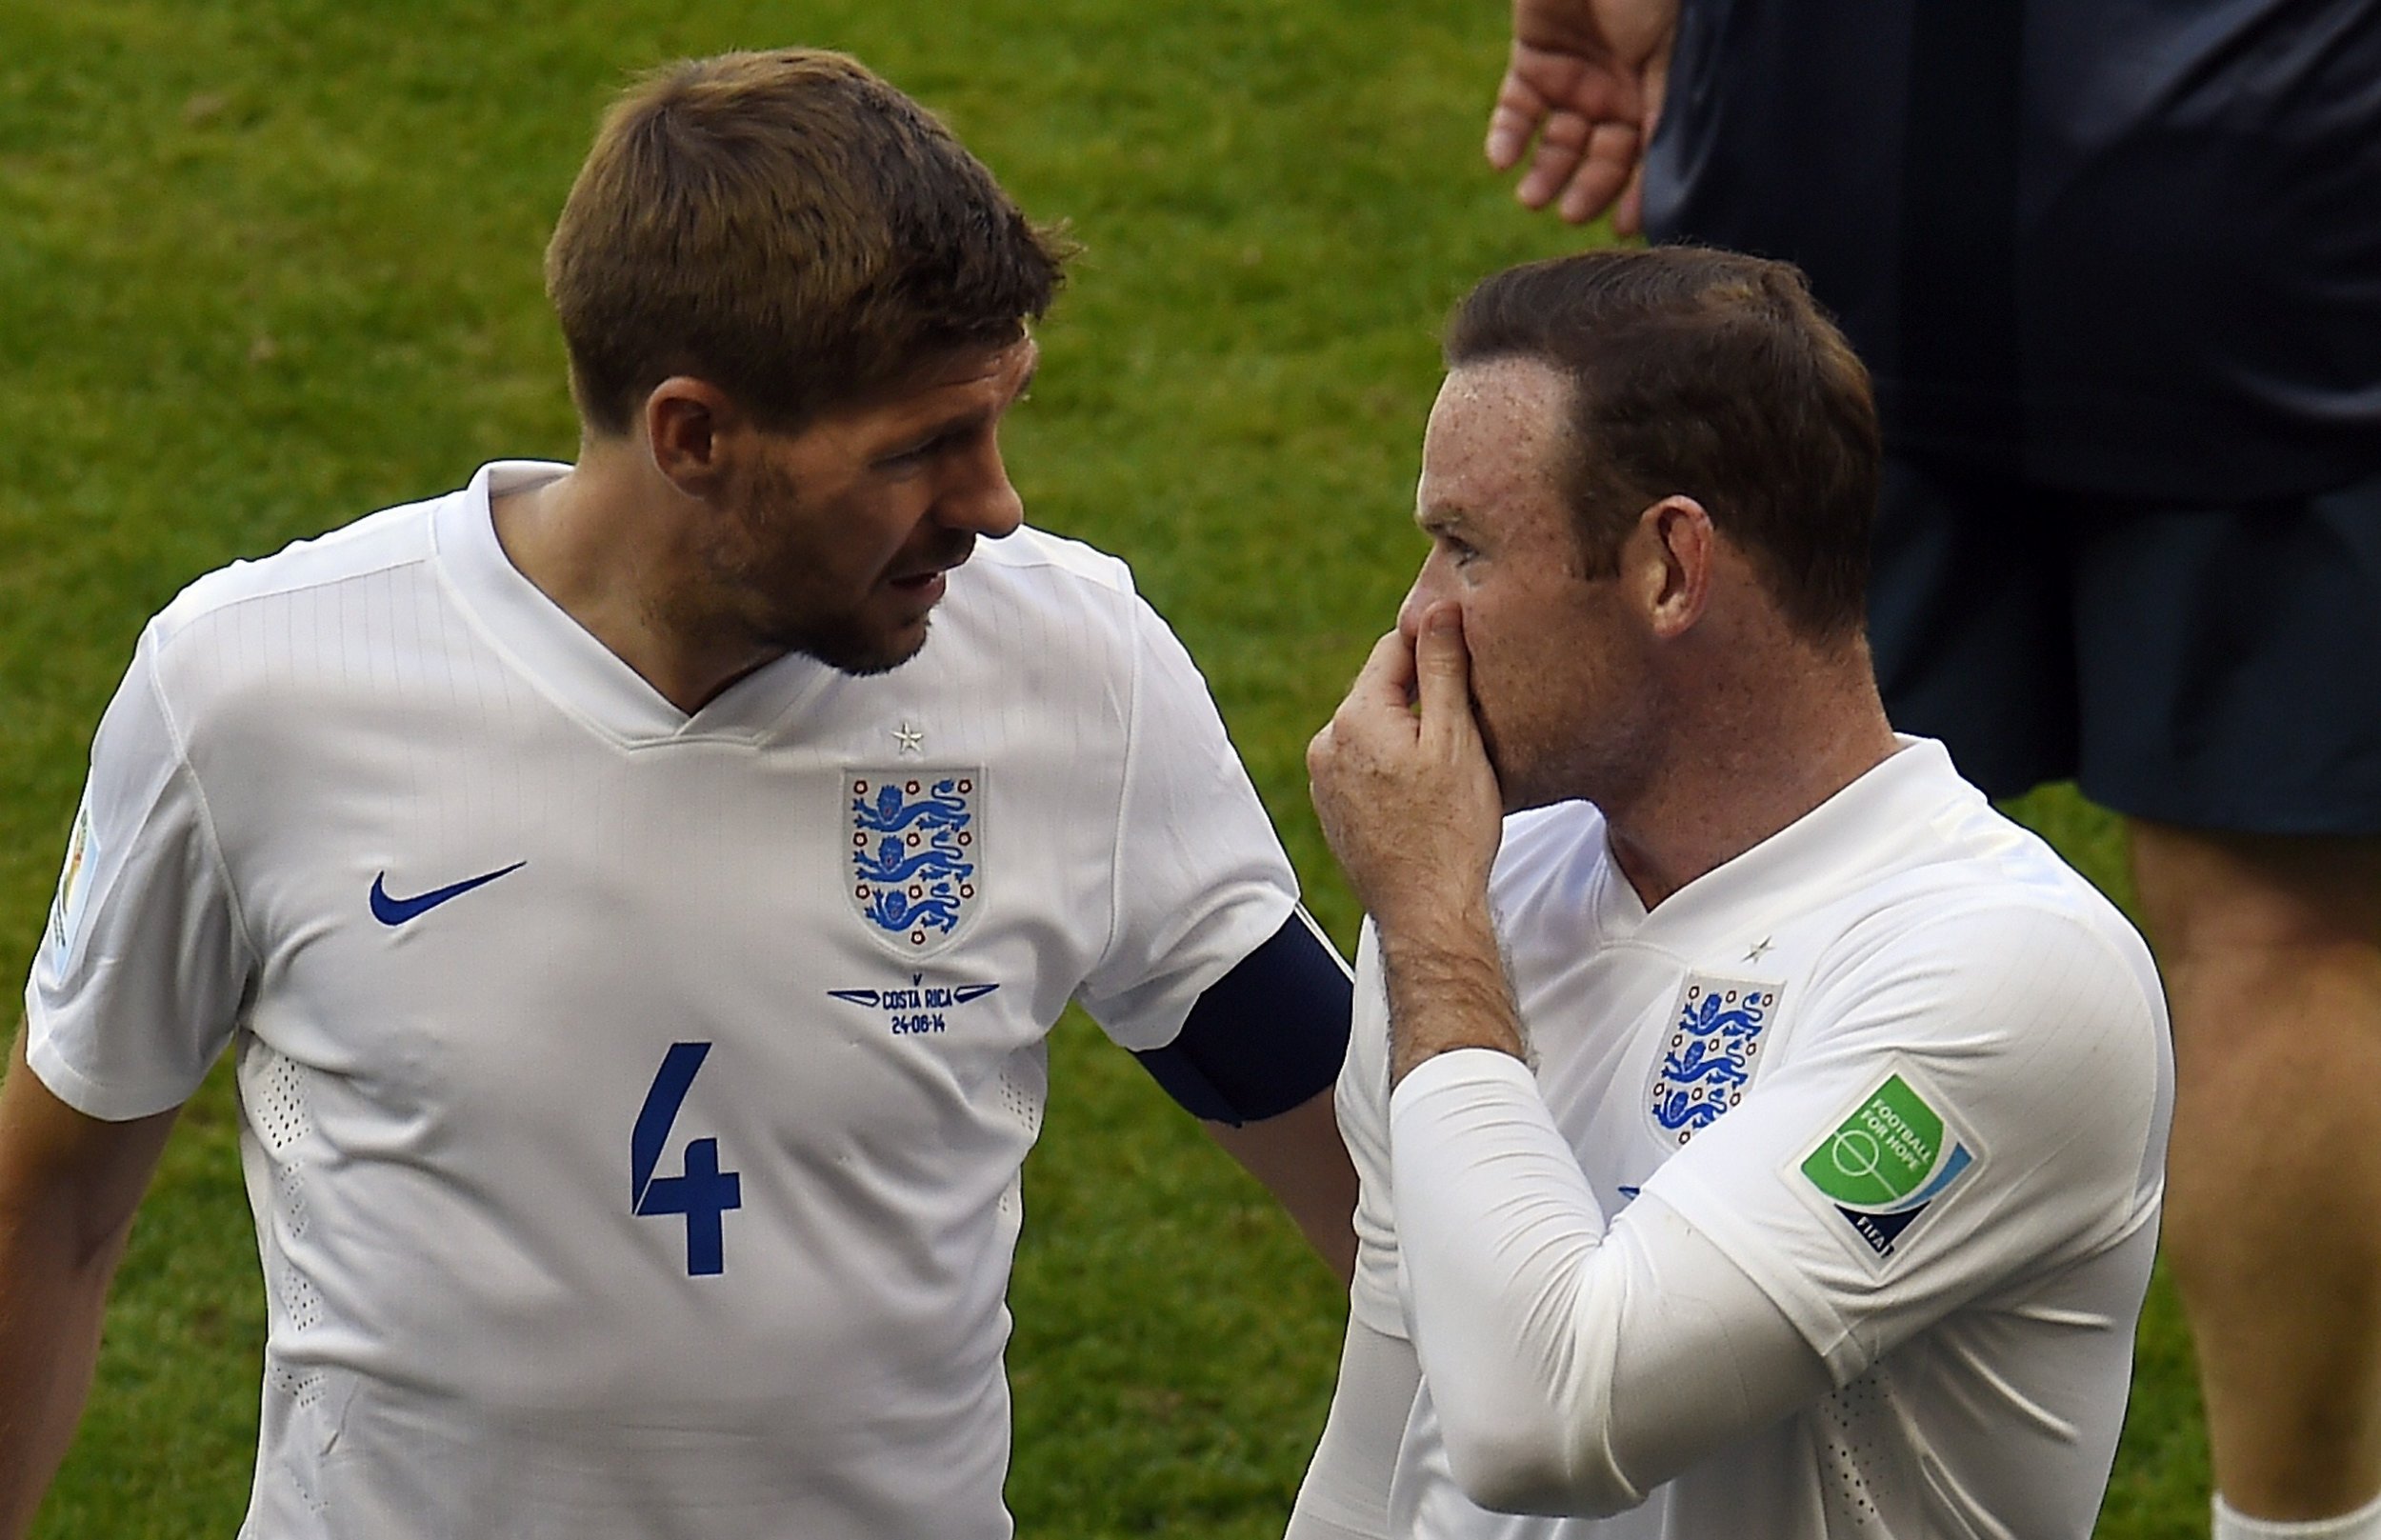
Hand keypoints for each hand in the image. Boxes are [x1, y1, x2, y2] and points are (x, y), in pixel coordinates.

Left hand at [1306, 607, 1502, 941]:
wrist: (1426, 911)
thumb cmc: (1451, 827)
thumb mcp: (1456, 738)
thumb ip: (1442, 668)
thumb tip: (1437, 607)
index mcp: (1355, 717)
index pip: (1392, 648)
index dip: (1433, 644)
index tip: (1467, 648)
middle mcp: (1327, 743)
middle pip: (1379, 690)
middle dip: (1421, 693)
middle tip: (1469, 711)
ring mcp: (1323, 780)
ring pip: (1372, 731)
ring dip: (1406, 732)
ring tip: (1449, 758)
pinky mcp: (1332, 810)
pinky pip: (1364, 767)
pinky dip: (1391, 765)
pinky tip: (1424, 790)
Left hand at [1485, 0, 1678, 232]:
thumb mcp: (1664, 55)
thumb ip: (1659, 111)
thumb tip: (1662, 177)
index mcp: (1654, 93)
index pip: (1644, 155)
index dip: (1634, 192)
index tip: (1624, 227)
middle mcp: (1614, 92)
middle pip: (1599, 156)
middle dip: (1587, 187)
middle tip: (1570, 214)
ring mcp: (1572, 77)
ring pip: (1557, 142)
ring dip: (1545, 172)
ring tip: (1532, 199)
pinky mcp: (1532, 62)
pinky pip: (1517, 111)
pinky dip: (1508, 137)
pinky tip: (1502, 161)